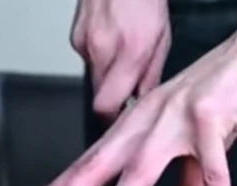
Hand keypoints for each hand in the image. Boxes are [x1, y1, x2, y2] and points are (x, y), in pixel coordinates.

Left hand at [25, 28, 236, 185]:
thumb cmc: (223, 92)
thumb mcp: (194, 135)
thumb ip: (187, 169)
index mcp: (137, 123)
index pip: (89, 159)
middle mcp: (146, 120)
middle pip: (96, 165)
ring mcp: (175, 119)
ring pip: (138, 172)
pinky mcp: (209, 120)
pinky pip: (215, 173)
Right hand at [70, 0, 170, 118]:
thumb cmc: (143, 1)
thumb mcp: (161, 40)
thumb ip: (150, 76)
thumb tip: (142, 102)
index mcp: (129, 53)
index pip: (107, 106)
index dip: (113, 120)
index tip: (120, 122)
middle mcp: (102, 49)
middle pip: (98, 96)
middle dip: (112, 99)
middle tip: (126, 92)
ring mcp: (84, 43)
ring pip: (94, 76)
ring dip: (107, 74)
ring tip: (122, 54)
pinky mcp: (75, 37)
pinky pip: (87, 58)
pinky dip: (99, 56)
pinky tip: (111, 40)